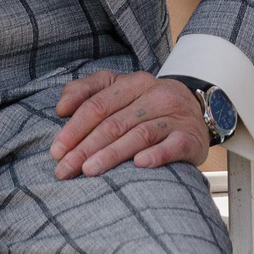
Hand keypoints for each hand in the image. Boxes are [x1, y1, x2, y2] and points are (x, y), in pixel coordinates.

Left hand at [51, 70, 210, 176]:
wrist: (197, 109)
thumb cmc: (147, 104)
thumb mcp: (119, 89)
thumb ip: (87, 91)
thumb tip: (61, 108)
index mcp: (133, 82)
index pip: (98, 104)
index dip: (74, 128)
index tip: (56, 151)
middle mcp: (155, 95)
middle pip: (114, 123)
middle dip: (85, 148)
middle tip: (65, 170)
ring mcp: (174, 116)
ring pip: (140, 134)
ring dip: (112, 153)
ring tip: (90, 170)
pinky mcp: (190, 136)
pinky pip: (173, 145)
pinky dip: (156, 154)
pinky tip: (139, 164)